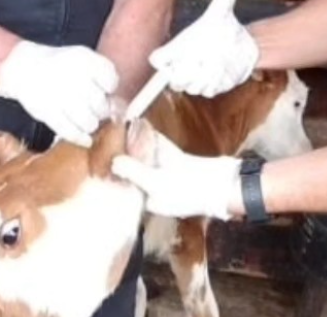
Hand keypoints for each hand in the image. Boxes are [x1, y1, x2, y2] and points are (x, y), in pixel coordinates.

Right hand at [0, 40, 118, 146]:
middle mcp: (71, 75)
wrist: (26, 67)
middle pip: (101, 105)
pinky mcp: (46, 112)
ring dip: (91, 124)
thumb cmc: (62, 66)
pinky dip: (80, 138)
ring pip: (88, 122)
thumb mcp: (83, 59)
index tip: (102, 88)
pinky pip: (70, 132)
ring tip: (85, 118)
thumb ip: (103, 77)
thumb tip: (120, 107)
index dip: (109, 89)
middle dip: (100, 110)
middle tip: (93, 107)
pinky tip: (84, 138)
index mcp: (83, 59)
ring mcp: (58, 95)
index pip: (110, 81)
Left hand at [111, 128, 240, 219]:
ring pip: (149, 158)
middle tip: (111, 139)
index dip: (116, 174)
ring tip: (124, 129)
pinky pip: (163, 149)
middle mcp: (157, 189)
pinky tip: (143, 126)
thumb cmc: (189, 191)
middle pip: (137, 171)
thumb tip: (114, 162)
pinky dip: (154, 139)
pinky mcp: (180, 162)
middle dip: (127, 157)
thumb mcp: (156, 183)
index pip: (128, 187)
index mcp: (150, 200)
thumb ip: (135, 172)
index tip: (104, 157)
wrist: (222, 183)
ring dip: (139, 145)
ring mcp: (169, 175)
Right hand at [148, 0, 258, 96]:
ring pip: (192, 86)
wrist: (240, 47)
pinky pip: (207, 91)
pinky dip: (217, 81)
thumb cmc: (222, 30)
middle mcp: (182, 66)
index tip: (181, 53)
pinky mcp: (208, 89)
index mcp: (177, 48)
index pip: (157, 60)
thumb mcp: (221, 13)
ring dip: (206, 75)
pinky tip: (225, 70)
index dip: (164, 61)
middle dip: (190, 70)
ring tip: (219, 61)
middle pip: (174, 79)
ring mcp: (194, 80)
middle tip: (204, 58)